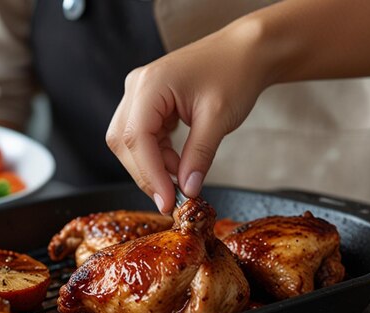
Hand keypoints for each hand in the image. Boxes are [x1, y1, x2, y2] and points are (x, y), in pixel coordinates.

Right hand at [106, 15, 271, 212]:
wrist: (244, 52)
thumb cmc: (235, 74)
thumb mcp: (219, 119)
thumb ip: (199, 156)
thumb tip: (186, 190)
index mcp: (150, 85)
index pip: (136, 138)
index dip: (149, 175)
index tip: (167, 202)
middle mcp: (137, 87)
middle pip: (125, 142)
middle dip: (147, 174)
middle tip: (172, 199)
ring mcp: (140, 94)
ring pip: (131, 142)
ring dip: (153, 166)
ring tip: (182, 178)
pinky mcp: (148, 102)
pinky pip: (143, 137)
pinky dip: (158, 156)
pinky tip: (179, 163)